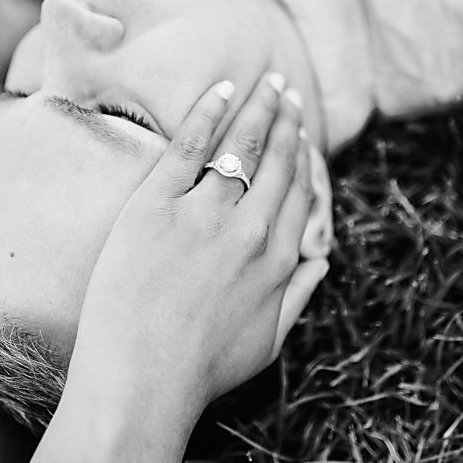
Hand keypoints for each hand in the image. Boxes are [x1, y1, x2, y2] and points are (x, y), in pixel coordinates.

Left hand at [73, 74, 327, 407]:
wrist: (141, 380)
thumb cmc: (202, 369)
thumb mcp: (269, 342)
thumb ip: (299, 296)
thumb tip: (321, 262)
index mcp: (278, 259)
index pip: (299, 191)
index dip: (303, 155)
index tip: (302, 131)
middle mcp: (250, 230)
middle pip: (276, 160)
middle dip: (286, 119)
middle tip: (287, 90)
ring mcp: (204, 214)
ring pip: (240, 146)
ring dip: (258, 107)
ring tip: (265, 82)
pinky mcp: (157, 206)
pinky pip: (189, 146)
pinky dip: (209, 112)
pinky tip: (223, 88)